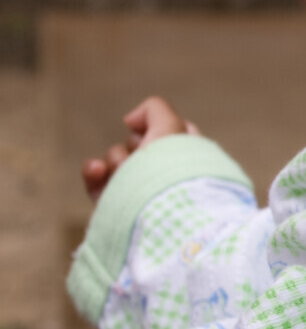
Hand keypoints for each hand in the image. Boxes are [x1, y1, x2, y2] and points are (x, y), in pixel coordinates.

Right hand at [82, 96, 199, 200]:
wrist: (155, 217)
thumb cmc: (170, 170)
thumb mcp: (172, 127)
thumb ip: (155, 110)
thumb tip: (129, 120)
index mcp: (189, 162)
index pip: (173, 133)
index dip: (163, 128)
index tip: (165, 135)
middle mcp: (164, 177)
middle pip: (139, 143)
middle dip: (138, 146)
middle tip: (148, 161)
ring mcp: (138, 191)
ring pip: (116, 158)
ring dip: (118, 161)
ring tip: (128, 177)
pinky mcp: (113, 204)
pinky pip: (95, 178)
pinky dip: (93, 171)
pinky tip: (97, 170)